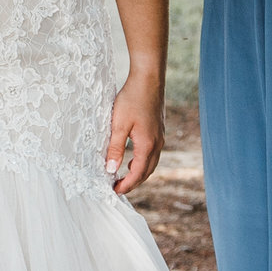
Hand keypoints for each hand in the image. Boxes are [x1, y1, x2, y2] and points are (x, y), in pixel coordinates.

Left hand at [102, 72, 164, 194]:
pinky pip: (153, 154)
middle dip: (133, 183)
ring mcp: (160, 137)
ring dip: (139, 173)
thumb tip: (111, 169)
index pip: (137, 174)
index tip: (114, 191)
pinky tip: (132, 159)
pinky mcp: (158, 130)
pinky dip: (143, 162)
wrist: (148, 79)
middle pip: (147, 172)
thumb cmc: (132, 99)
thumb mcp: (118, 125)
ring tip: (124, 177)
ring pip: (151, 163)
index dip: (126, 185)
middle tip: (117, 188)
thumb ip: (115, 148)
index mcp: (147, 145)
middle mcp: (157, 144)